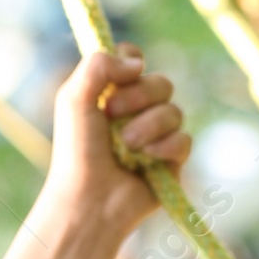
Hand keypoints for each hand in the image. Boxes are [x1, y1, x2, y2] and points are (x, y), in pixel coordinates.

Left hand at [40, 47, 190, 243]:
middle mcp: (136, 112)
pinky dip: (164, 148)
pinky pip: (184, 140)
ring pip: (174, 111)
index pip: (134, 61)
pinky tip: (146, 161)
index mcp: (111, 93)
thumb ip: (97, 65)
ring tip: (125, 146)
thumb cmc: (76, 150)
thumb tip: (138, 64)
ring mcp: (156, 135)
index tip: (118, 76)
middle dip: (138, 96)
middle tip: (111, 114)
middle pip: (161, 82)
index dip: (131, 63)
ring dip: (147, 126)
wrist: (89, 197)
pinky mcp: (172, 160)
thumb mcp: (74, 99)